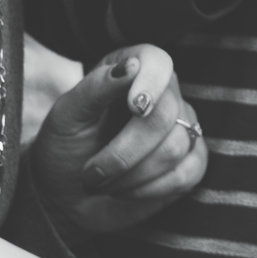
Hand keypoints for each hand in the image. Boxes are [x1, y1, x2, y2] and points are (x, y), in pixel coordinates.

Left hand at [25, 46, 206, 234]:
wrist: (66, 196)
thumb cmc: (65, 150)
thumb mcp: (66, 117)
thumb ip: (96, 87)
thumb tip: (132, 66)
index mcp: (130, 72)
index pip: (157, 62)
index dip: (151, 82)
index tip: (135, 107)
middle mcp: (162, 95)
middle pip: (165, 115)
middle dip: (124, 152)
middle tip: (92, 173)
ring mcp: (182, 128)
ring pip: (175, 147)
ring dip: (131, 175)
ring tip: (103, 183)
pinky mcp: (191, 163)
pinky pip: (187, 173)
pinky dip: (149, 189)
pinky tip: (127, 191)